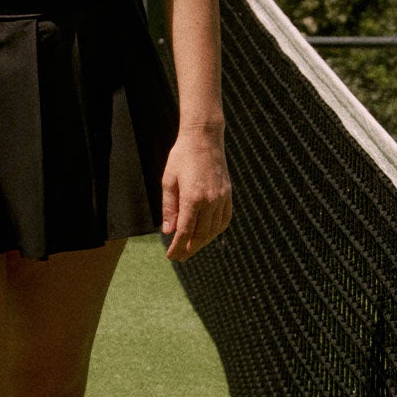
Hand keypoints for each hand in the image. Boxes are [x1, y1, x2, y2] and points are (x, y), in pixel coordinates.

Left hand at [160, 128, 232, 262]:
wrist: (204, 138)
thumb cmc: (182, 157)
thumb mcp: (168, 181)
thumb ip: (169, 208)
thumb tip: (168, 231)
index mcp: (193, 197)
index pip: (185, 231)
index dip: (177, 246)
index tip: (171, 256)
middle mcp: (210, 200)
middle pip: (200, 235)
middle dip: (189, 249)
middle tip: (180, 257)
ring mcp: (222, 198)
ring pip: (214, 230)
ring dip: (203, 242)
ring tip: (192, 248)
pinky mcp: (228, 194)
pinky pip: (224, 219)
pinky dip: (216, 231)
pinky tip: (208, 235)